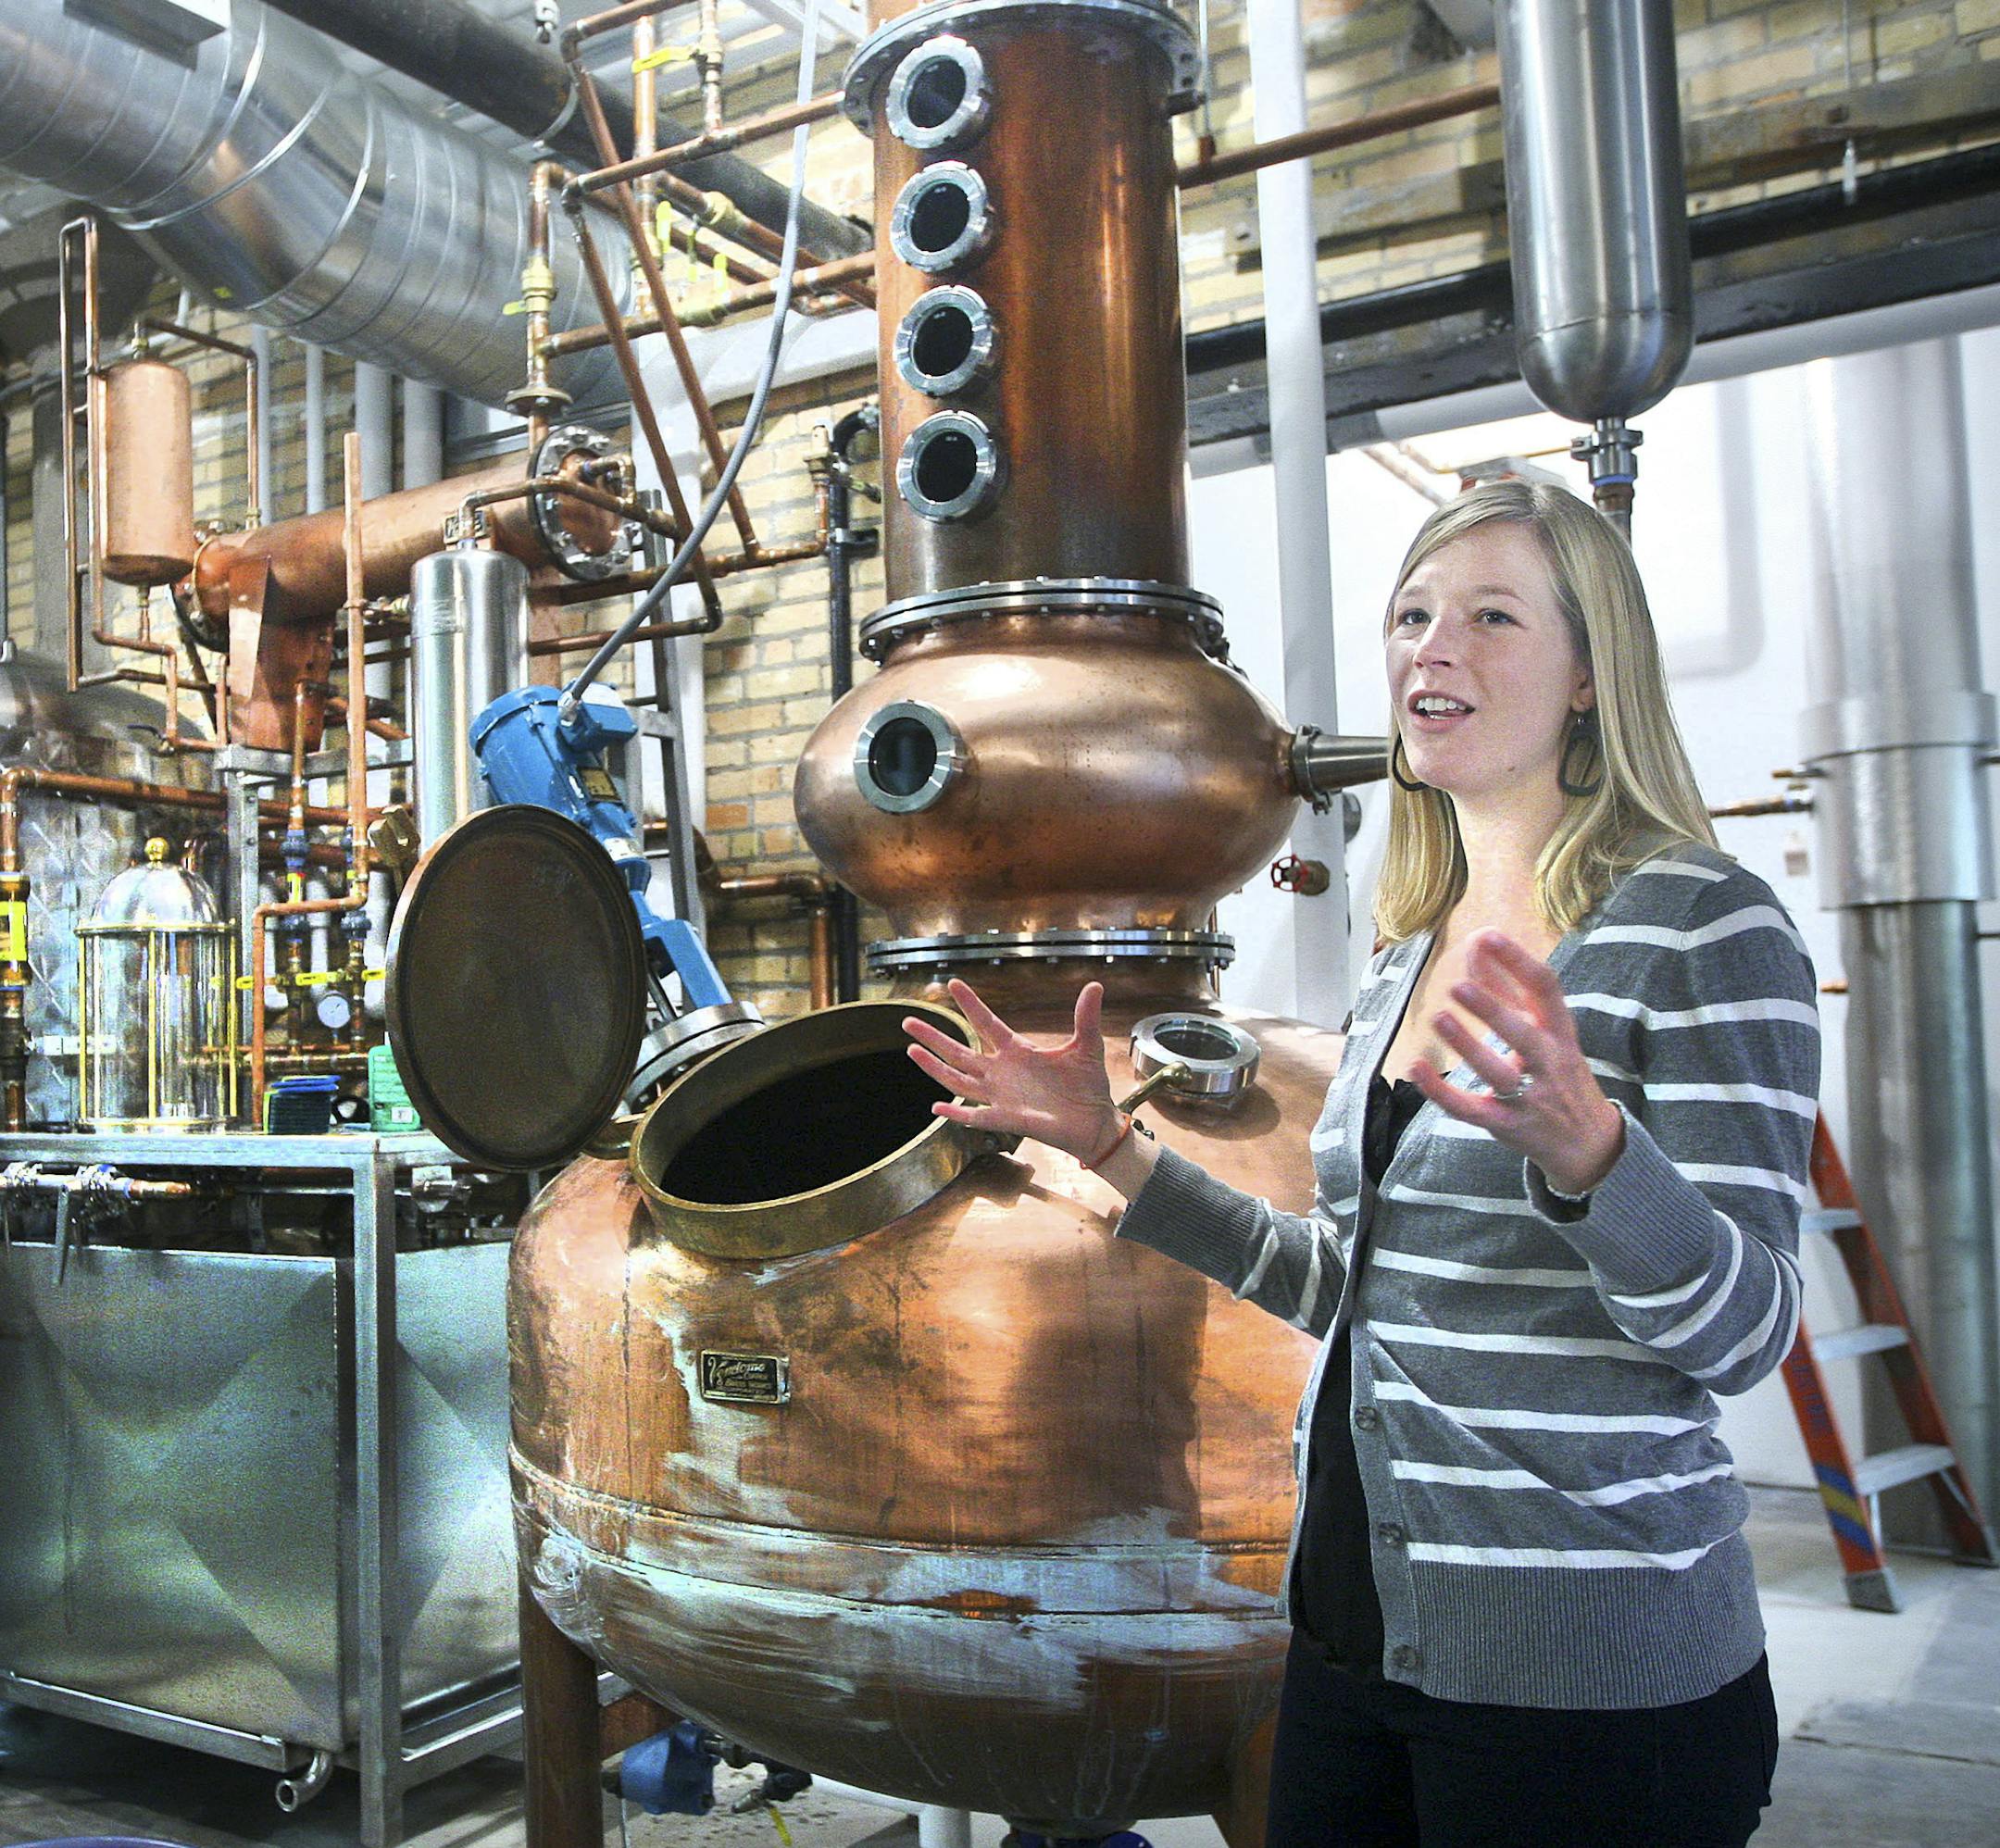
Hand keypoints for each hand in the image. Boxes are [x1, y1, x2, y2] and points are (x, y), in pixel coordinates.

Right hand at [904, 978, 1120, 1162]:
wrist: (1094, 1121)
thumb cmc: (1088, 1085)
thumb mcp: (1087, 1046)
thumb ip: (1086, 1017)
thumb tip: (1095, 986)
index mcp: (1017, 1051)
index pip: (986, 1023)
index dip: (970, 1004)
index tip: (953, 984)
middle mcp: (1001, 1072)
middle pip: (959, 1051)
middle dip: (934, 1037)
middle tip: (909, 1020)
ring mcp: (1000, 1096)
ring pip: (958, 1079)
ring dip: (934, 1067)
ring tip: (911, 1050)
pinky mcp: (1005, 1118)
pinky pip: (974, 1115)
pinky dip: (955, 1113)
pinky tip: (936, 1106)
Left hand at [1408, 930, 1624, 1196]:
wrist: (1588, 1144)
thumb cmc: (1558, 1073)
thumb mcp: (1546, 1032)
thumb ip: (1509, 992)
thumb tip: (1477, 947)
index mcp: (1561, 1033)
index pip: (1546, 990)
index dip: (1518, 961)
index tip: (1488, 936)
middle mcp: (1549, 1063)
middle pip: (1523, 1034)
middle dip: (1492, 1010)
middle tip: (1459, 986)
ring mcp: (1529, 1097)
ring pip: (1498, 1074)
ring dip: (1468, 1047)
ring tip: (1440, 1018)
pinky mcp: (1506, 1125)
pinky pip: (1470, 1109)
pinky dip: (1441, 1092)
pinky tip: (1416, 1068)